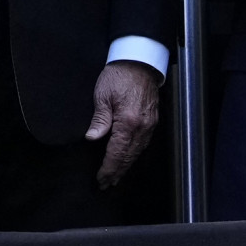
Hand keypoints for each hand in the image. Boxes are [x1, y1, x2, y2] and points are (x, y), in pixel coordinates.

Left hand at [85, 60, 159, 188]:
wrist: (140, 61)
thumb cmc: (120, 75)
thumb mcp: (103, 96)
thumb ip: (99, 120)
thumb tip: (92, 139)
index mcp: (128, 122)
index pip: (116, 153)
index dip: (108, 169)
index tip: (101, 180)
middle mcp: (142, 127)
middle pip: (128, 157)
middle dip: (117, 172)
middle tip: (107, 185)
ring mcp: (150, 124)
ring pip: (137, 152)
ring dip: (126, 166)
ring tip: (116, 176)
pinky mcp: (153, 120)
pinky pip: (143, 143)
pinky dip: (135, 154)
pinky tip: (129, 158)